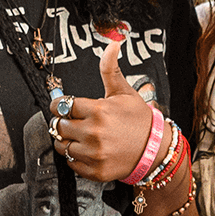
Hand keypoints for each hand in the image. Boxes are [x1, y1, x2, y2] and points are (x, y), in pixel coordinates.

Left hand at [54, 40, 156, 181]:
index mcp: (98, 111)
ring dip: (66, 140)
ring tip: (80, 136)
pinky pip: (71, 163)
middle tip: (74, 122)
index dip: (60, 105)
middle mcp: (93, 133)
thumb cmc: (139, 120)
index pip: (62, 106)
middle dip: (63, 122)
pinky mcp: (94, 171)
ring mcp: (93, 154)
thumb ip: (110, 69)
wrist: (155, 149)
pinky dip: (75, 157)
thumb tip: (112, 44)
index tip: (64, 107)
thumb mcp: (124, 92)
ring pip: (61, 146)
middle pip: (58, 126)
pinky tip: (88, 150)